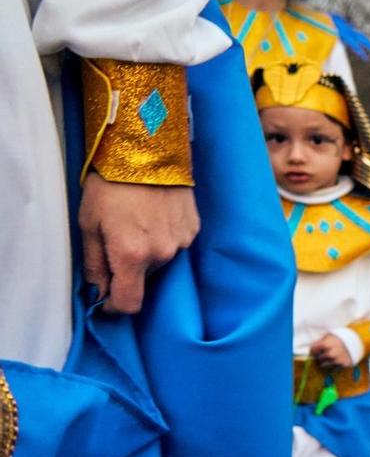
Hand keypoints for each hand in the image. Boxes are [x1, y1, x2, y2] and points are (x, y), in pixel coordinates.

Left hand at [78, 175, 198, 314]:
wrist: (147, 150)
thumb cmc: (110, 185)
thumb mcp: (89, 224)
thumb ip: (94, 264)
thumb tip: (98, 291)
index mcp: (132, 255)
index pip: (129, 303)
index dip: (114, 307)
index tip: (104, 299)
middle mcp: (162, 254)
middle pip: (143, 280)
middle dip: (127, 271)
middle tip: (114, 243)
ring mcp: (182, 241)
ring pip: (159, 263)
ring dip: (146, 254)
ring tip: (135, 224)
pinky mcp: (193, 228)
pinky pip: (174, 245)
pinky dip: (161, 239)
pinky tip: (152, 216)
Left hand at [309, 333, 354, 371]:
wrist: (357, 341)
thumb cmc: (341, 338)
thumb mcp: (330, 336)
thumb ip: (320, 342)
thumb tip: (312, 348)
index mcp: (326, 345)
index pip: (313, 350)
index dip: (314, 350)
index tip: (316, 350)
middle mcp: (330, 354)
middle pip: (318, 358)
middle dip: (320, 356)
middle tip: (324, 354)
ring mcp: (336, 360)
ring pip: (324, 365)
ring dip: (325, 362)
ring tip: (330, 357)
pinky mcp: (342, 365)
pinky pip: (332, 369)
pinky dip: (333, 365)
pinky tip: (336, 360)